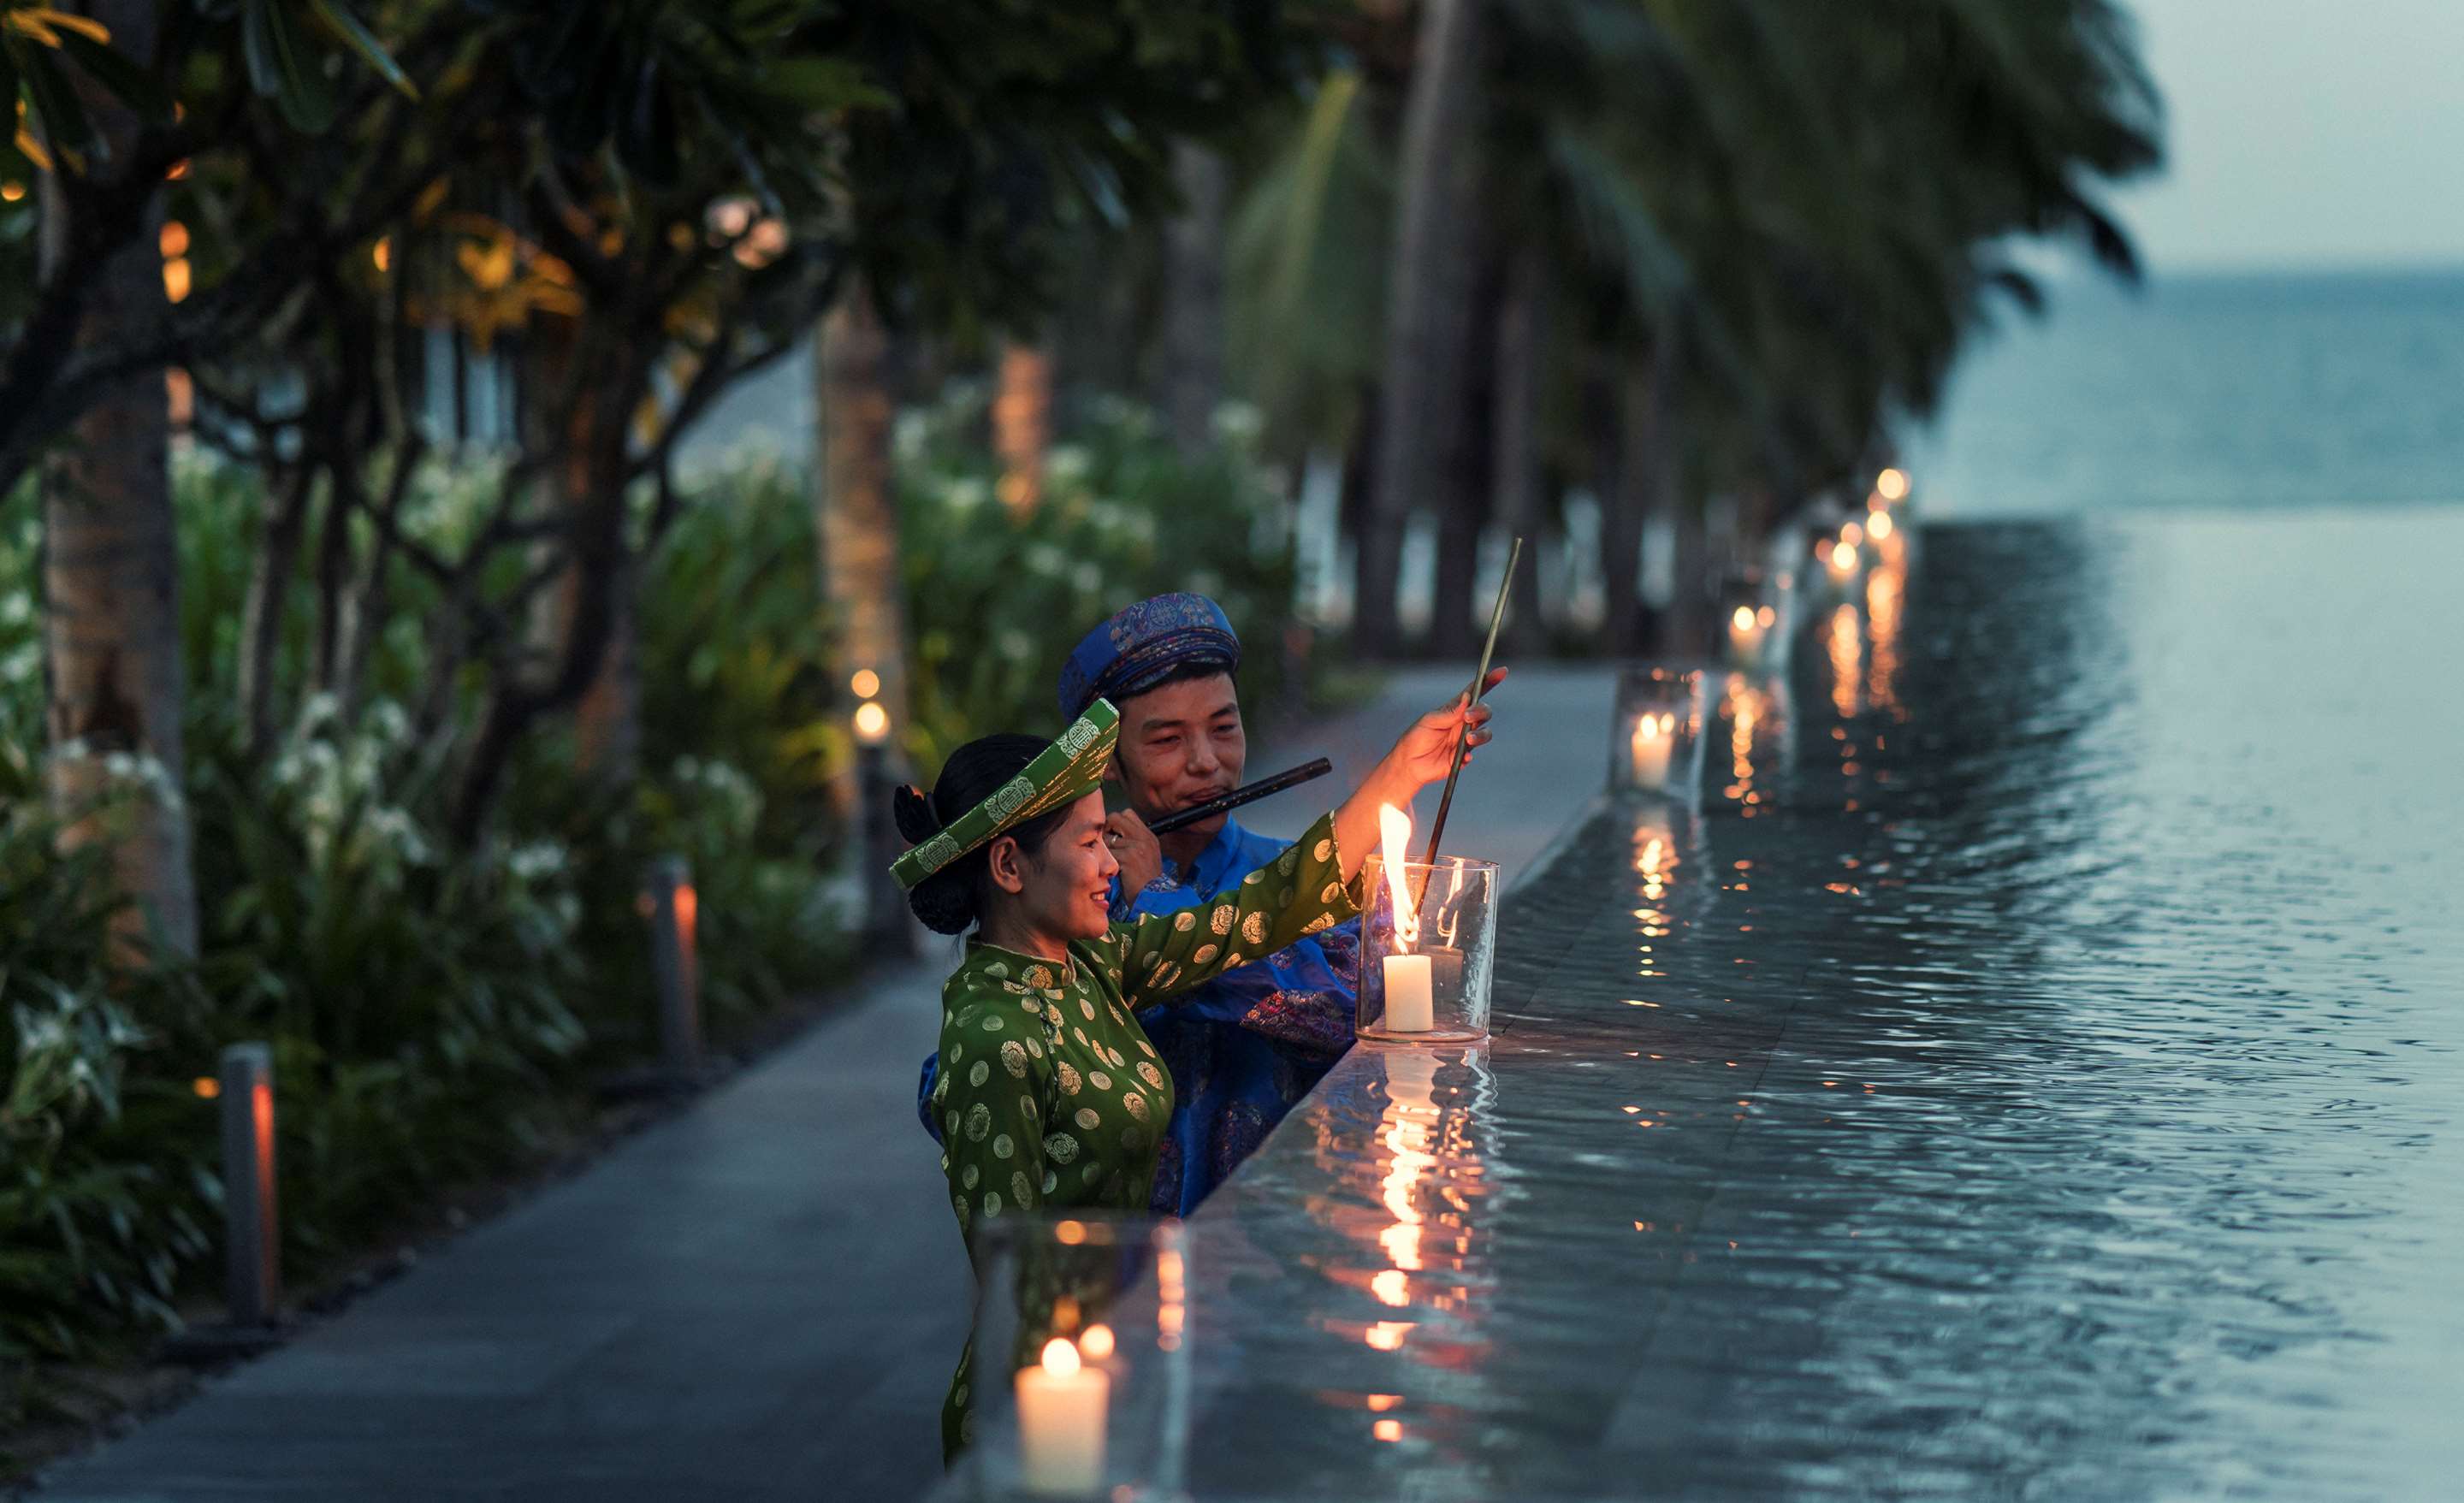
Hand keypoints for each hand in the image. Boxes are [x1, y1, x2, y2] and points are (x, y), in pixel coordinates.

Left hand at [1104, 807, 1162, 896]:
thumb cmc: (1146, 881)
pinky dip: (1106, 862)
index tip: (1113, 835)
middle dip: (1107, 828)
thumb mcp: (1146, 856)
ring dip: (1105, 849)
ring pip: (1108, 837)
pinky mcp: (1128, 857)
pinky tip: (1111, 870)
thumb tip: (1111, 833)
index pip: (1128, 813)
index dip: (1116, 822)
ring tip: (1109, 861)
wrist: (1153, 898)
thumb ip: (1134, 842)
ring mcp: (1137, 846)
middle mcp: (1144, 837)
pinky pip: (1108, 853)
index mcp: (1148, 836)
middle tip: (1106, 844)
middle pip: (1116, 817)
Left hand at [1383, 666, 1505, 791]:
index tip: (1502, 671)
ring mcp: (1465, 740)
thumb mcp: (1429, 720)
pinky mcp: (1463, 757)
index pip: (1475, 693)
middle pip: (1484, 712)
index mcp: (1455, 709)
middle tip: (1467, 717)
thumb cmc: (1416, 738)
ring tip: (1467, 739)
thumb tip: (1467, 698)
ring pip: (1485, 733)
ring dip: (1480, 735)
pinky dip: (1469, 754)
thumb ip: (1449, 711)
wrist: (1408, 763)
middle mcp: (1463, 723)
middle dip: (1480, 711)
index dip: (1489, 681)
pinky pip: (1473, 754)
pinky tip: (1462, 757)